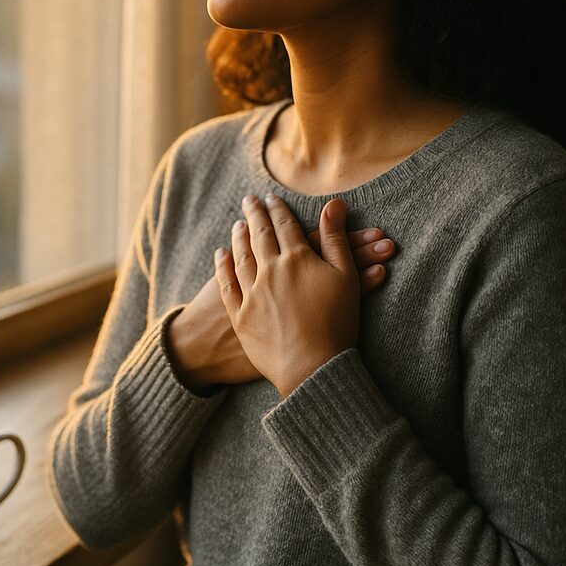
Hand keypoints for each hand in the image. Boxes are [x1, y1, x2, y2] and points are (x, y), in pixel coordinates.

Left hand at [165, 221, 395, 394]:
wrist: (313, 368)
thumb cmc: (337, 324)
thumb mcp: (345, 277)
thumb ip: (336, 239)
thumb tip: (333, 205)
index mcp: (296, 259)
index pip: (284, 225)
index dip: (278, 209)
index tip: (271, 198)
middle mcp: (270, 271)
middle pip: (259, 235)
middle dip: (254, 214)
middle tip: (249, 200)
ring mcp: (252, 293)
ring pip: (241, 256)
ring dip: (238, 237)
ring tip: (237, 224)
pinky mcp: (240, 316)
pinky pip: (227, 285)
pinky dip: (222, 267)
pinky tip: (220, 255)